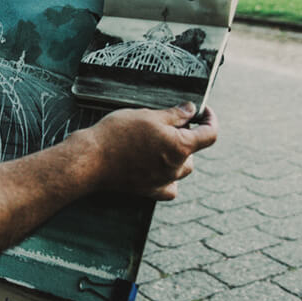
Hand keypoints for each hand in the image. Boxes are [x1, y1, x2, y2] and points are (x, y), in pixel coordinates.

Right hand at [83, 103, 218, 199]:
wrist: (91, 159)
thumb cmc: (116, 134)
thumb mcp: (147, 115)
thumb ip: (175, 114)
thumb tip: (191, 110)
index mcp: (180, 146)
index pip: (210, 134)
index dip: (210, 119)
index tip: (203, 112)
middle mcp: (176, 167)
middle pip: (194, 151)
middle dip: (186, 136)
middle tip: (166, 124)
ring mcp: (163, 181)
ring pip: (182, 169)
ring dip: (178, 156)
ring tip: (157, 143)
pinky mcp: (150, 190)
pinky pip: (170, 187)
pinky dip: (169, 178)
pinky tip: (158, 167)